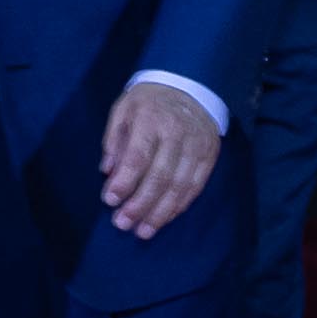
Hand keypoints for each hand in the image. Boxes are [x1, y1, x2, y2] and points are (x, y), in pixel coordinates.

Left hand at [97, 77, 220, 238]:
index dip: (124, 182)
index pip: (138, 156)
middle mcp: (177, 133)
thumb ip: (114, 140)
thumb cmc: (148, 102)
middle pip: (160, 176)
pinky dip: (179, 206)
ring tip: (143, 231)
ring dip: (160, 213)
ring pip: (179, 186)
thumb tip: (107, 173)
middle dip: (140, 205)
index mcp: (151, 119)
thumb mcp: (123, 110)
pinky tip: (165, 218)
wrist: (189, 86)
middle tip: (123, 224)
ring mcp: (196, 145)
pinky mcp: (209, 155)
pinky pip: (195, 186)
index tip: (110, 200)